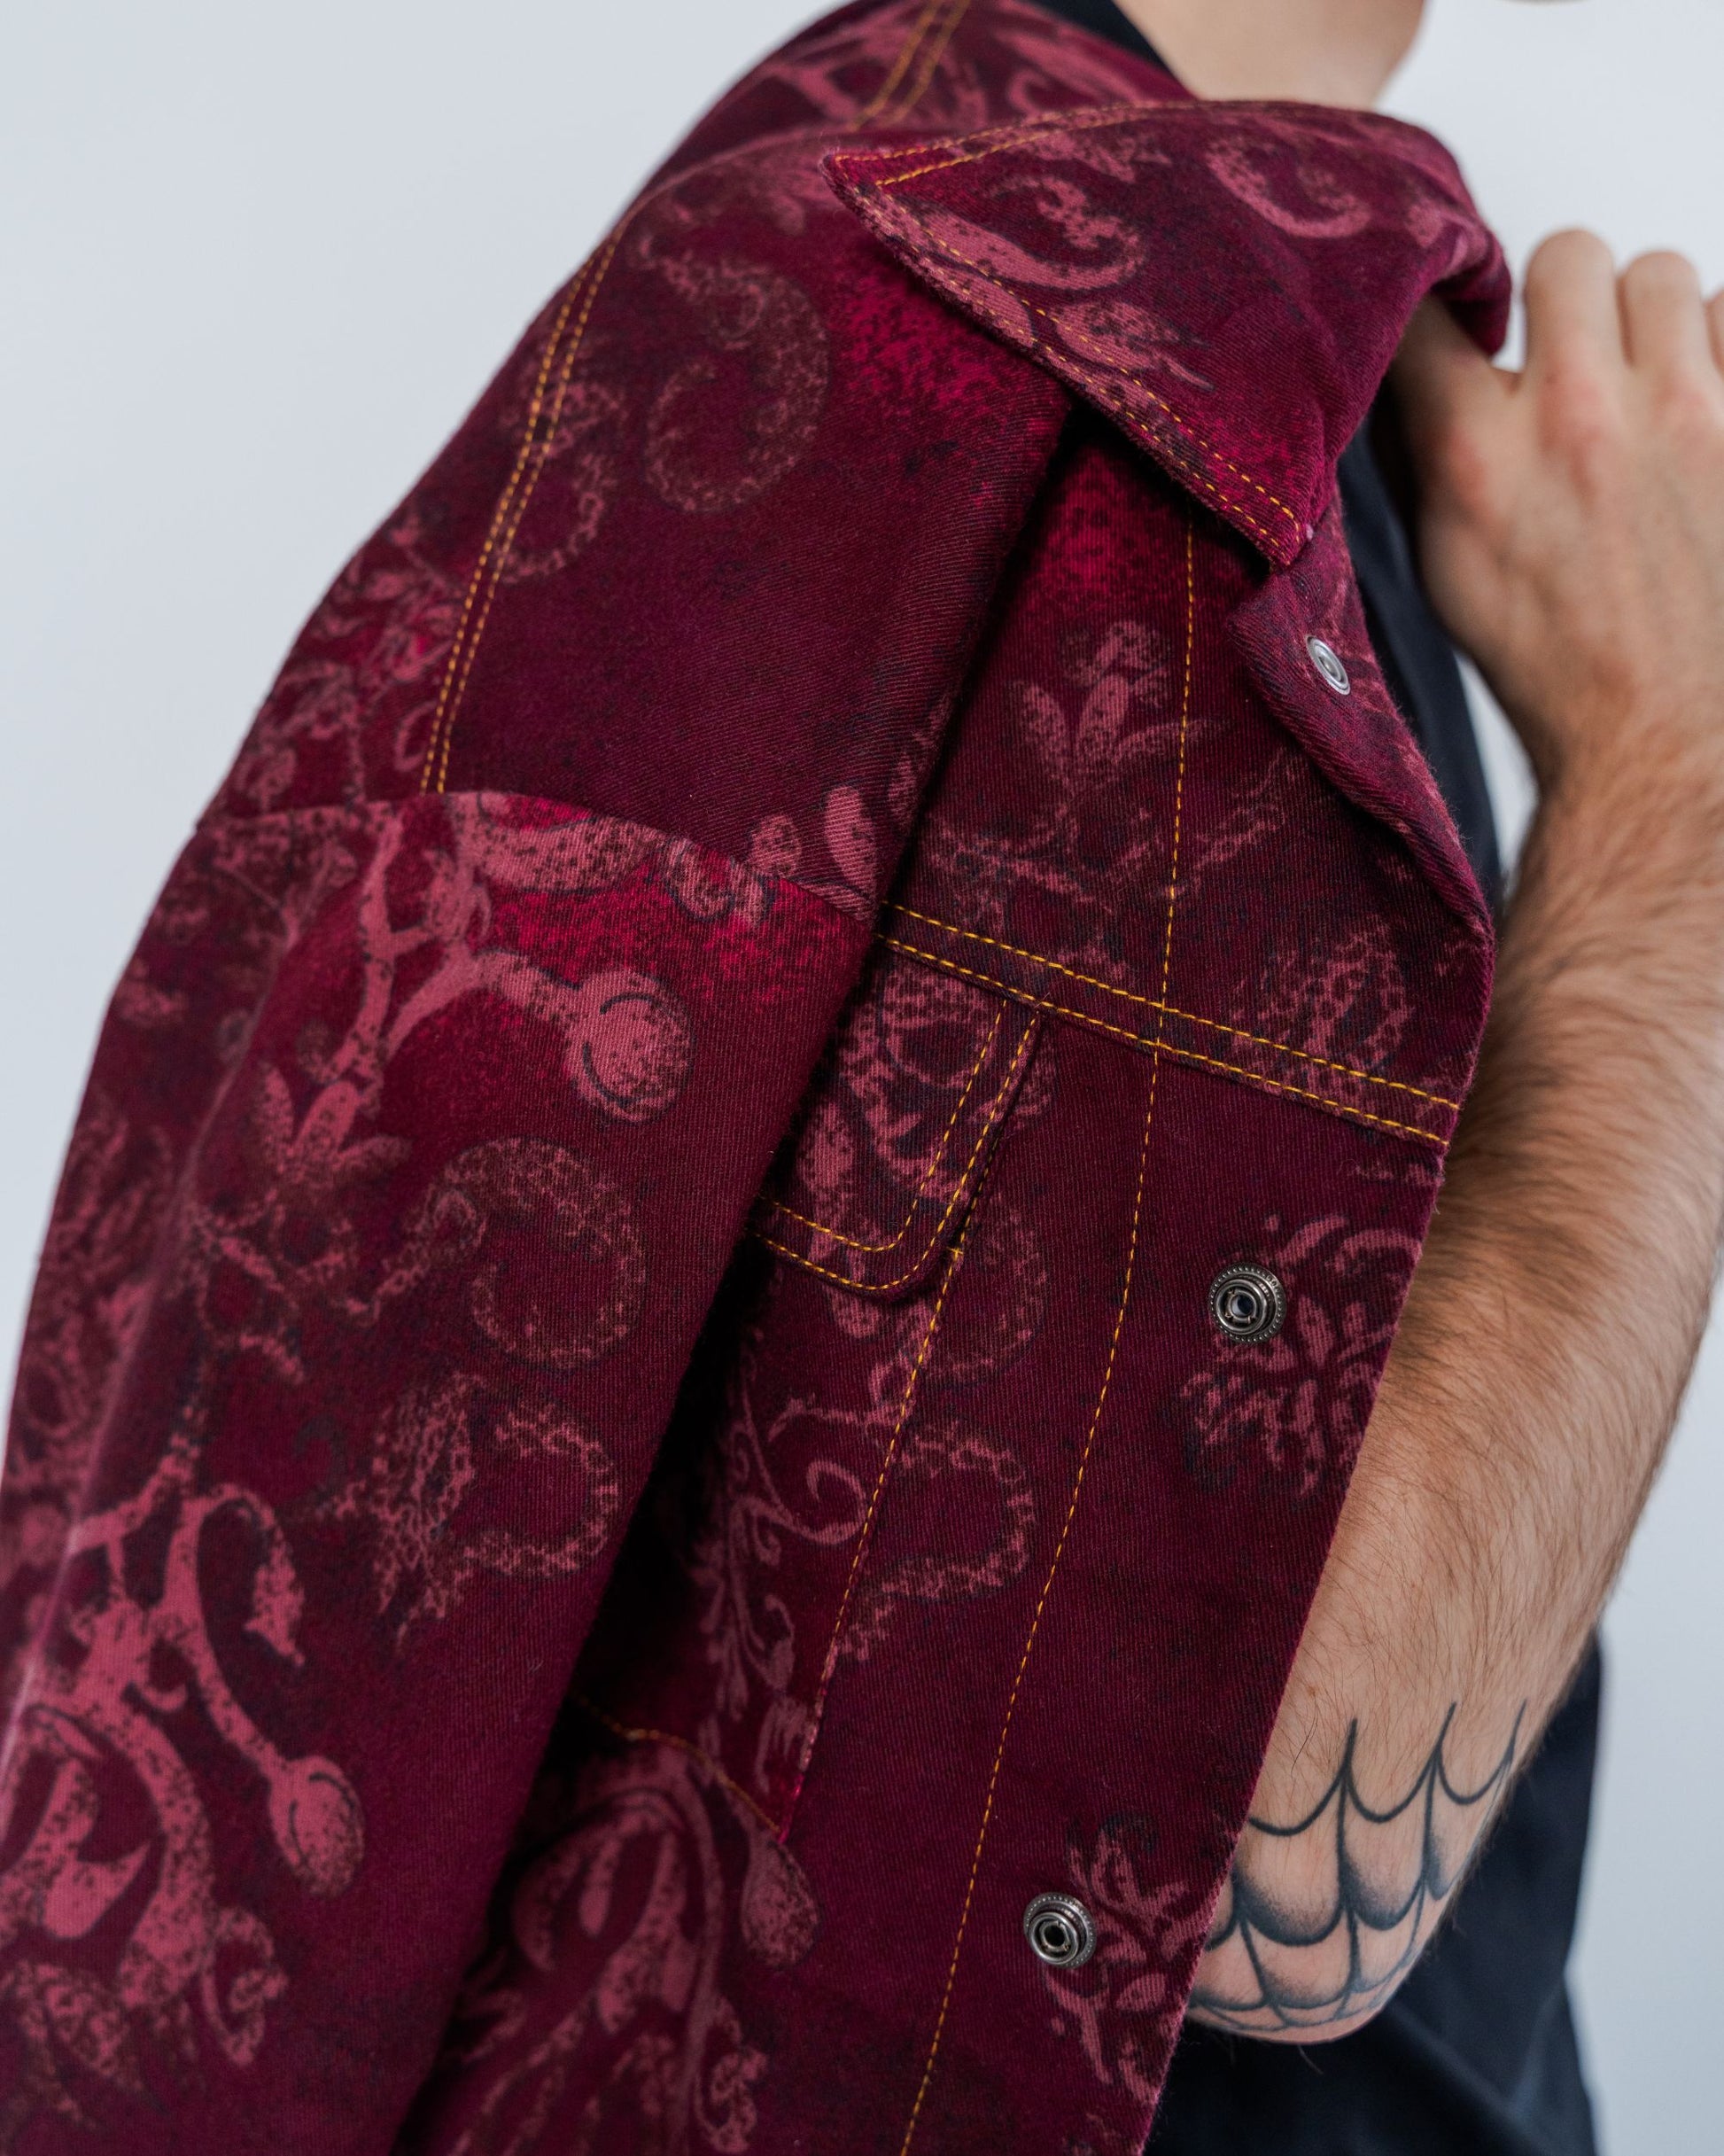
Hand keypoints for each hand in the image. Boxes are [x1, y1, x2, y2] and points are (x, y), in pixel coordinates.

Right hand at [1394, 234, 1723, 800]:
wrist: (1668, 740)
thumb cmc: (1565, 673)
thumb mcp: (1450, 575)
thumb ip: (1430, 467)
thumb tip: (1418, 382)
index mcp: (1480, 458)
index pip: (1428, 315)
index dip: (1439, 309)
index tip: (1455, 326)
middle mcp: (1581, 416)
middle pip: (1569, 255)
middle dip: (1567, 302)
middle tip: (1572, 361)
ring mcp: (1689, 411)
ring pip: (1664, 275)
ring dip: (1652, 324)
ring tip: (1651, 396)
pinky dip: (1723, 351)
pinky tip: (1708, 415)